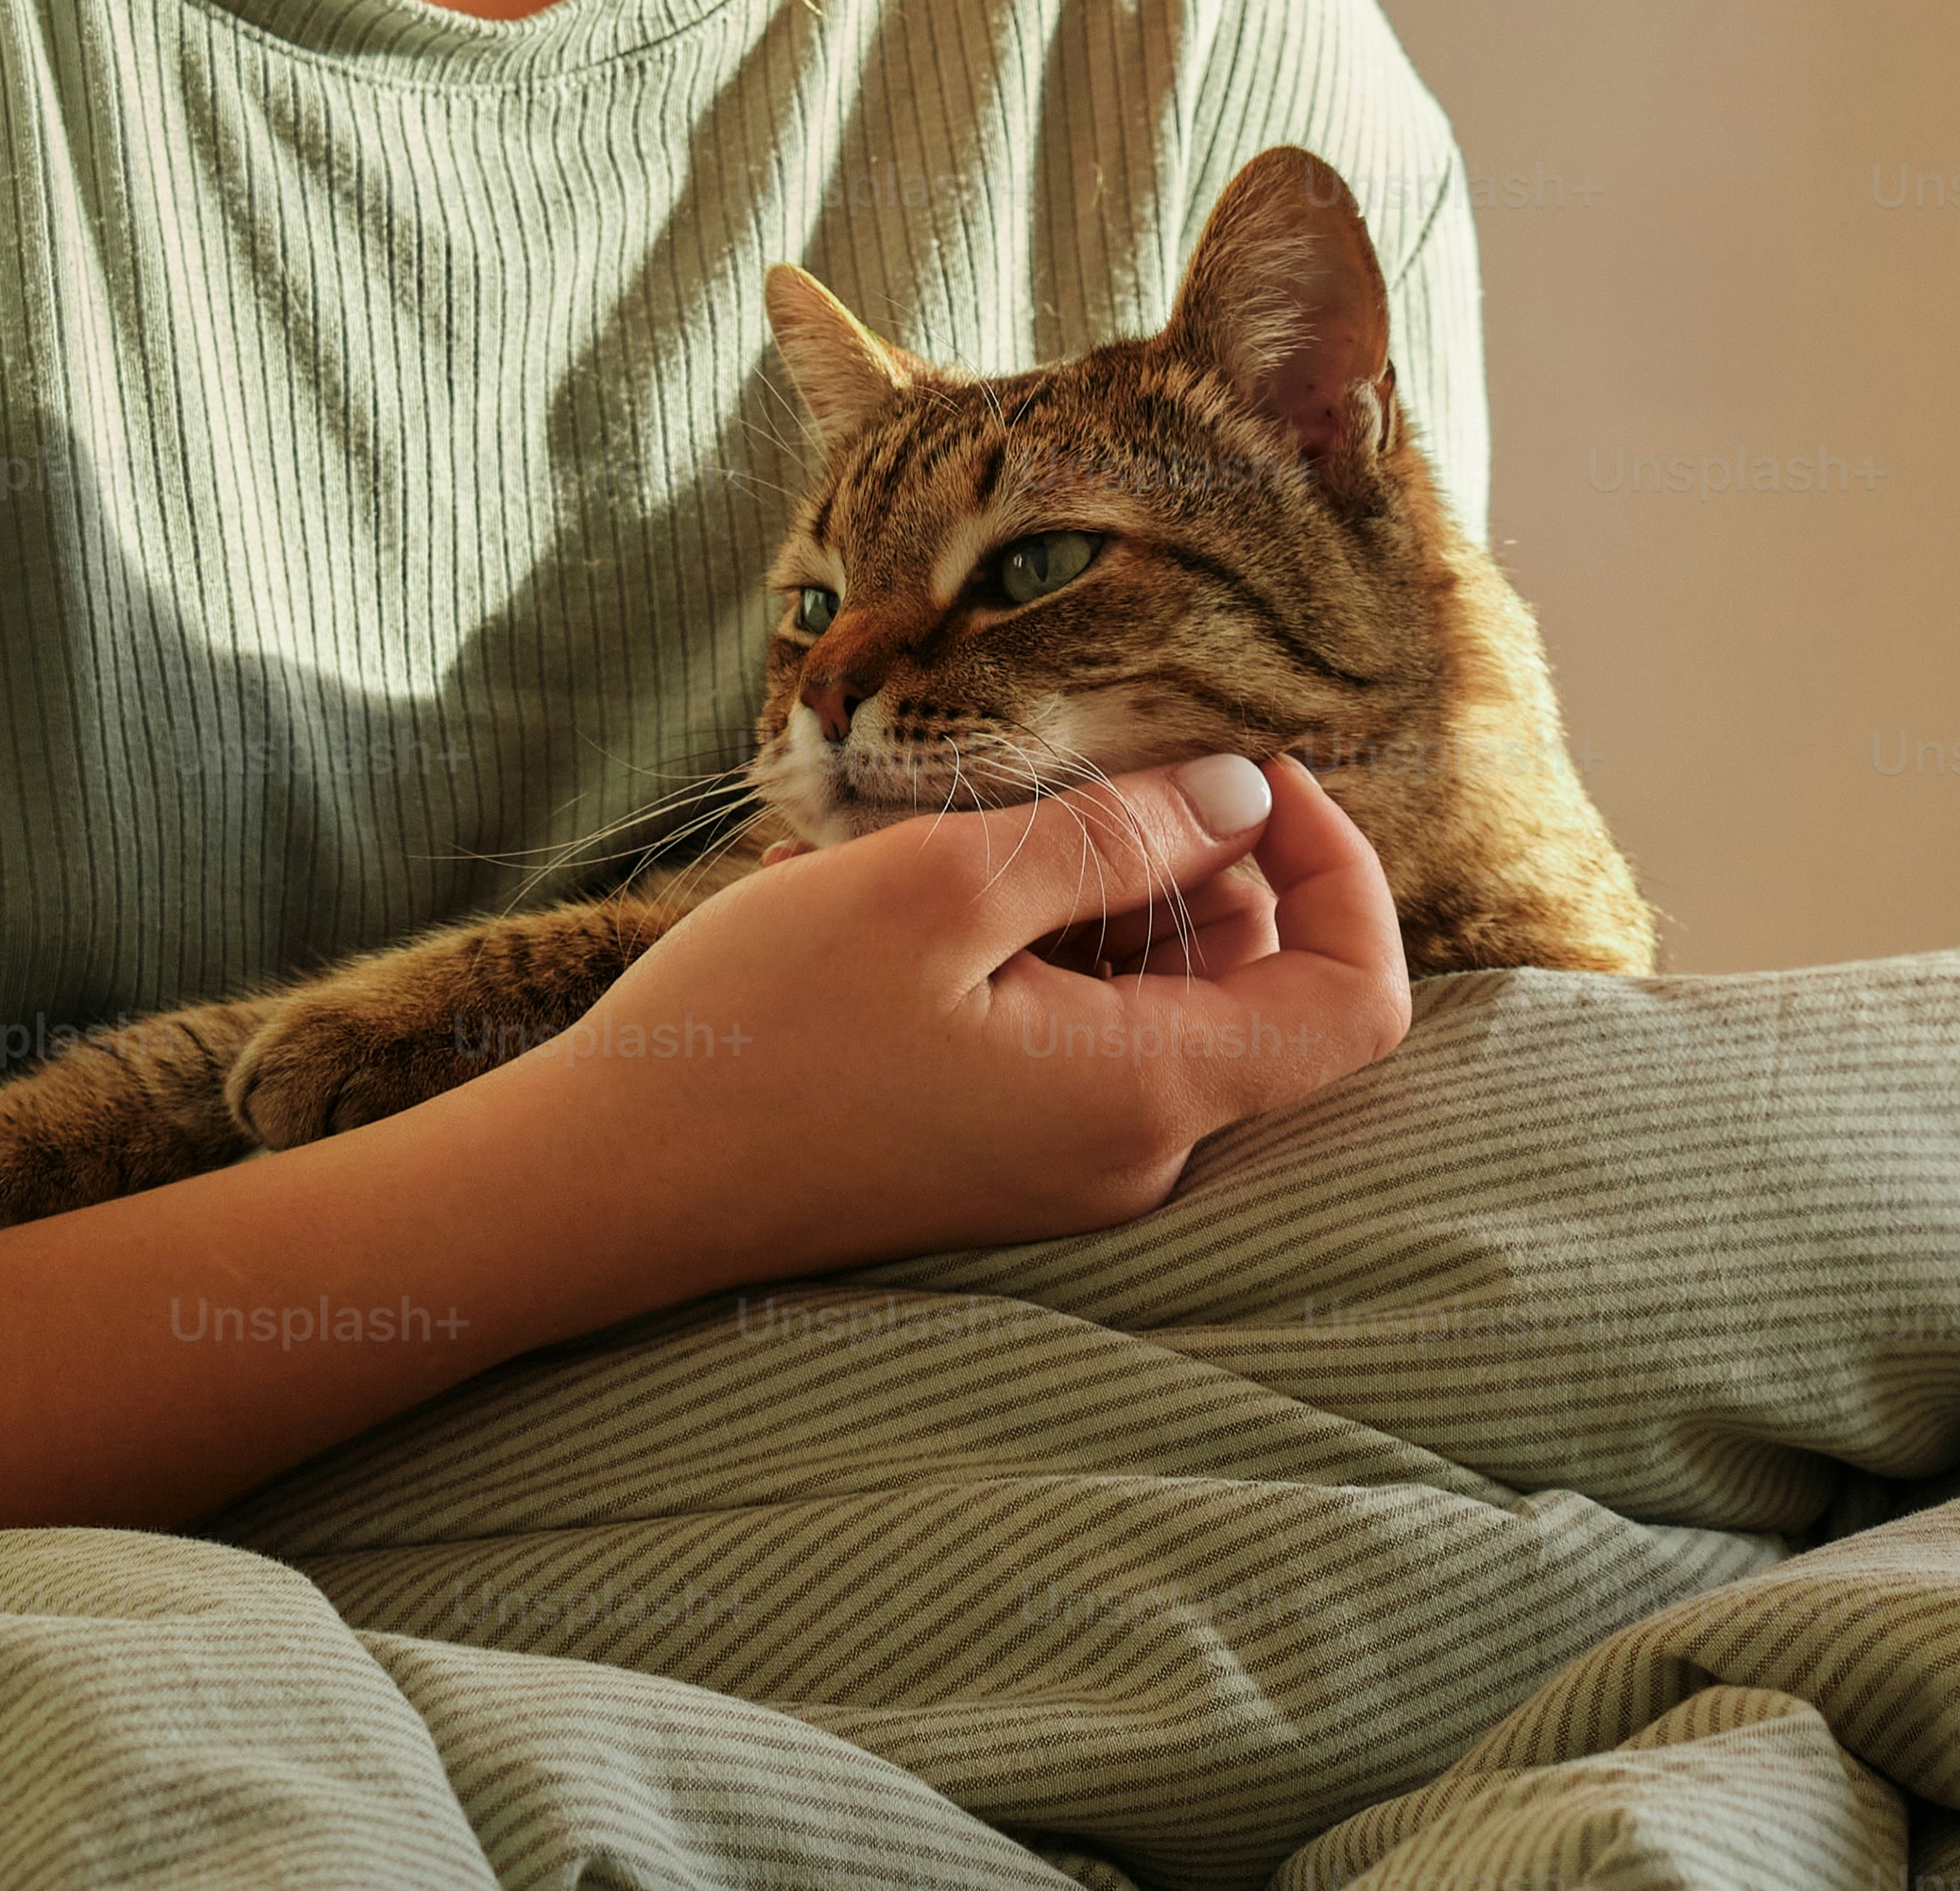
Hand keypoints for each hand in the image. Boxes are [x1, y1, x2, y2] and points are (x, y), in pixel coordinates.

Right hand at [556, 752, 1411, 1290]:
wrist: (604, 1185)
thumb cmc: (762, 1032)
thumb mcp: (940, 883)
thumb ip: (1113, 837)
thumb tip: (1243, 798)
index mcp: (1147, 1095)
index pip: (1355, 999)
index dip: (1337, 868)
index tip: (1243, 773)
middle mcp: (1131, 1151)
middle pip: (1261, 989)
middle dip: (1201, 860)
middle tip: (1075, 777)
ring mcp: (1064, 1164)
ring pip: (1159, 1000)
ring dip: (1099, 894)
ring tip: (966, 829)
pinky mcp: (996, 1157)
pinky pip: (1077, 1034)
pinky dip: (1034, 946)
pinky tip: (916, 894)